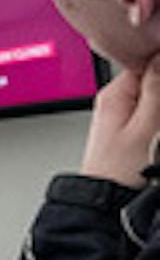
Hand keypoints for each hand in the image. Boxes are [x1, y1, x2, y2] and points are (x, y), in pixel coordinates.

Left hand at [80, 57, 159, 185]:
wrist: (105, 198)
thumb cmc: (118, 168)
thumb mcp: (145, 126)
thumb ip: (155, 89)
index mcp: (115, 94)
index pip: (148, 60)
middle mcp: (116, 100)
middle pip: (153, 80)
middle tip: (157, 124)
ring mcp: (122, 114)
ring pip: (153, 99)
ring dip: (159, 114)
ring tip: (155, 135)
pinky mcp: (129, 128)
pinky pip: (150, 114)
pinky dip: (156, 122)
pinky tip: (155, 137)